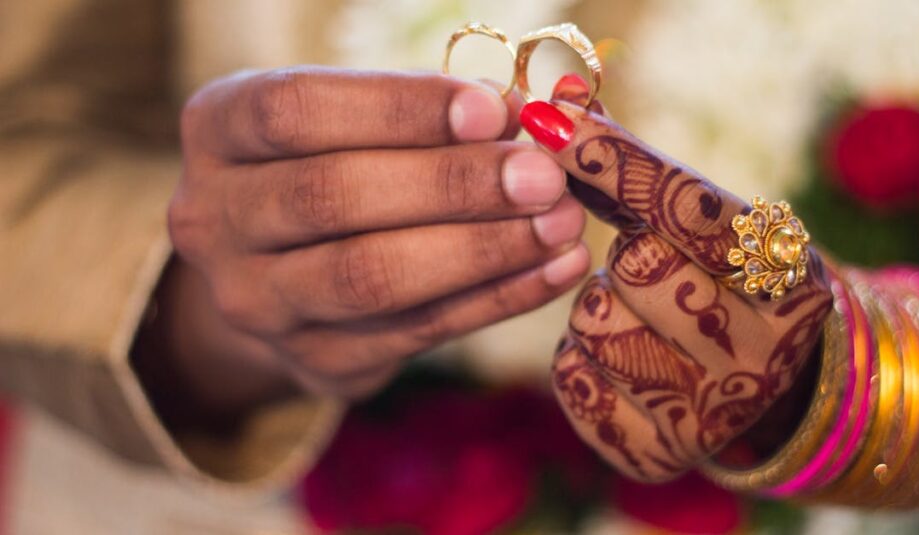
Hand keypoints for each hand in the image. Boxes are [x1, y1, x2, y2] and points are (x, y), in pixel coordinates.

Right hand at [160, 67, 590, 413]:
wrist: (281, 270)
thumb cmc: (333, 164)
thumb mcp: (352, 120)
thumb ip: (423, 114)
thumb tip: (525, 118)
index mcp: (217, 129)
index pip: (295, 112)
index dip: (398, 110)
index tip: (493, 111)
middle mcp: (213, 219)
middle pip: (331, 199)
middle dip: (451, 186)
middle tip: (541, 177)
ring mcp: (256, 302)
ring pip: (370, 278)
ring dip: (481, 250)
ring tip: (560, 224)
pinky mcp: (314, 361)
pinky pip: (417, 332)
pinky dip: (497, 299)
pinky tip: (553, 270)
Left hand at [525, 76, 832, 481]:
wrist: (760, 387)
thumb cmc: (724, 285)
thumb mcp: (707, 226)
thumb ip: (636, 168)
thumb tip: (560, 102)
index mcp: (793, 280)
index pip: (688, 205)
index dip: (614, 159)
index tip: (550, 120)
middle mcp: (766, 353)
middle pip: (636, 266)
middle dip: (626, 258)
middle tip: (654, 272)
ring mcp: (714, 413)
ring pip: (594, 323)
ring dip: (598, 309)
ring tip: (643, 319)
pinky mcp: (659, 452)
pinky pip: (572, 379)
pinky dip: (580, 360)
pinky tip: (623, 362)